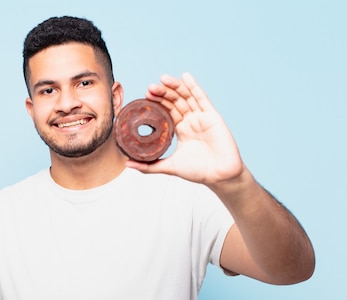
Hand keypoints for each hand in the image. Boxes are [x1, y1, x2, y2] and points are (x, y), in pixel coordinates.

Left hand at [126, 73, 243, 185]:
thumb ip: (149, 166)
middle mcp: (191, 121)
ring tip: (162, 79)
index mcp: (181, 130)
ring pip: (186, 97)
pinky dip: (194, 87)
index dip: (157, 103)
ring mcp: (201, 117)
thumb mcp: (169, 167)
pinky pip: (202, 98)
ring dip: (175, 87)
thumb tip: (127, 164)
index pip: (167, 111)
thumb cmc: (198, 172)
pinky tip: (186, 76)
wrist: (219, 176)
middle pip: (175, 102)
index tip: (144, 97)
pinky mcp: (212, 116)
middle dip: (163, 93)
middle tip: (150, 88)